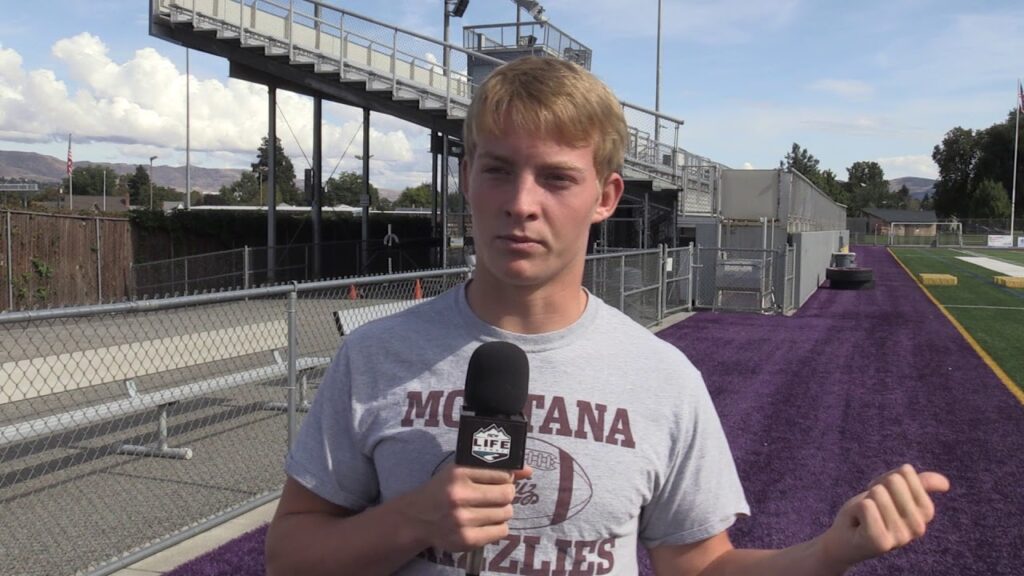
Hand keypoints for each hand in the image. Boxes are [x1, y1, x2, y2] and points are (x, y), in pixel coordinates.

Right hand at [401, 463, 532, 552]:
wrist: (417, 518)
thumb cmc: (445, 490)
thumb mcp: (463, 472)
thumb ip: (496, 469)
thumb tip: (528, 470)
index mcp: (458, 473)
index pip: (503, 473)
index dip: (505, 478)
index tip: (498, 481)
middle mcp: (459, 495)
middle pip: (507, 494)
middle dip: (506, 495)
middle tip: (496, 496)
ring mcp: (462, 519)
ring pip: (506, 513)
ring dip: (502, 511)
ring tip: (487, 510)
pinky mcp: (466, 540)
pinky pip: (502, 531)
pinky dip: (499, 527)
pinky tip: (485, 523)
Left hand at [820, 464, 949, 569]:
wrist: (845, 537)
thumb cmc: (871, 511)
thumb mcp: (893, 491)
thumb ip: (918, 484)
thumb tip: (946, 484)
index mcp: (925, 512)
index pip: (906, 475)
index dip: (887, 478)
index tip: (883, 494)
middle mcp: (918, 527)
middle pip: (894, 482)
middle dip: (876, 489)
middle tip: (873, 507)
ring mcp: (901, 537)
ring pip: (878, 493)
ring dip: (865, 500)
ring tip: (867, 516)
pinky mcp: (881, 542)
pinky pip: (867, 506)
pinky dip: (857, 509)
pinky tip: (860, 524)